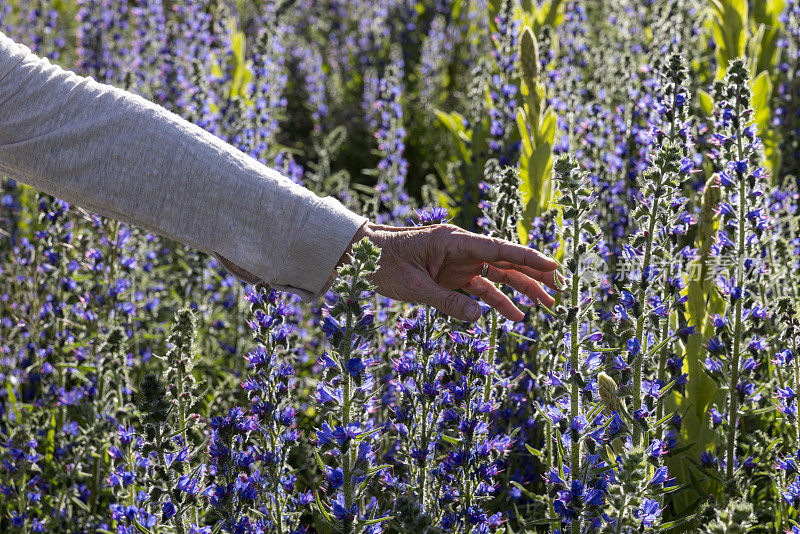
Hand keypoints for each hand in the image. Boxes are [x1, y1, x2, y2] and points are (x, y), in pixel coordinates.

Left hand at [344, 222, 561, 321]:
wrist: (357, 254)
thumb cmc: (381, 263)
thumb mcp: (412, 287)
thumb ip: (446, 302)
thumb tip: (479, 317)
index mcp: (454, 241)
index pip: (499, 249)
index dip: (529, 258)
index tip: (554, 267)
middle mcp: (461, 249)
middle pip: (506, 262)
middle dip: (534, 275)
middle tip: (560, 289)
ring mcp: (457, 263)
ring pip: (497, 276)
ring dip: (521, 290)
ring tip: (546, 306)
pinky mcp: (450, 275)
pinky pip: (479, 288)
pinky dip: (495, 301)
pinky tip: (513, 316)